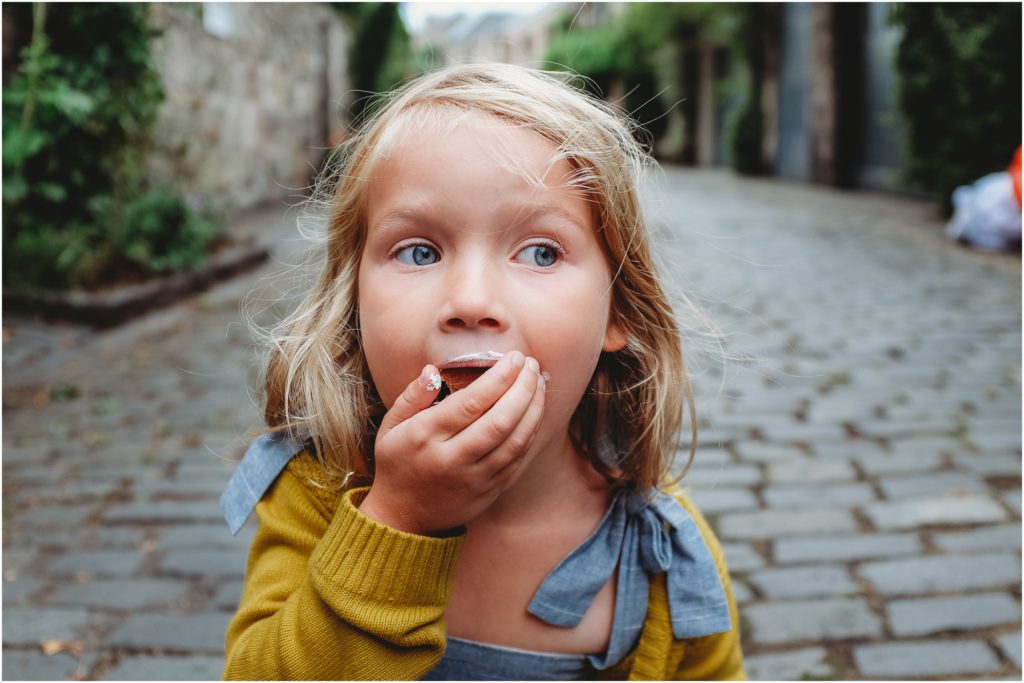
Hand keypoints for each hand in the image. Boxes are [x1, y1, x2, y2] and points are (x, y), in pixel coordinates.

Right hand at [358, 351, 545, 535]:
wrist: (403, 518)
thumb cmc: (398, 463)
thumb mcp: (391, 426)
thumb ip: (412, 396)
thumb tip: (433, 369)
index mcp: (425, 436)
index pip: (471, 402)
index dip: (499, 377)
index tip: (515, 358)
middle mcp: (451, 459)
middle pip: (500, 420)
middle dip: (523, 389)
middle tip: (533, 366)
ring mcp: (473, 479)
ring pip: (515, 441)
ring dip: (534, 409)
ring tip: (540, 384)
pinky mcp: (488, 492)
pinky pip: (517, 460)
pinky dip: (530, 433)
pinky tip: (535, 412)